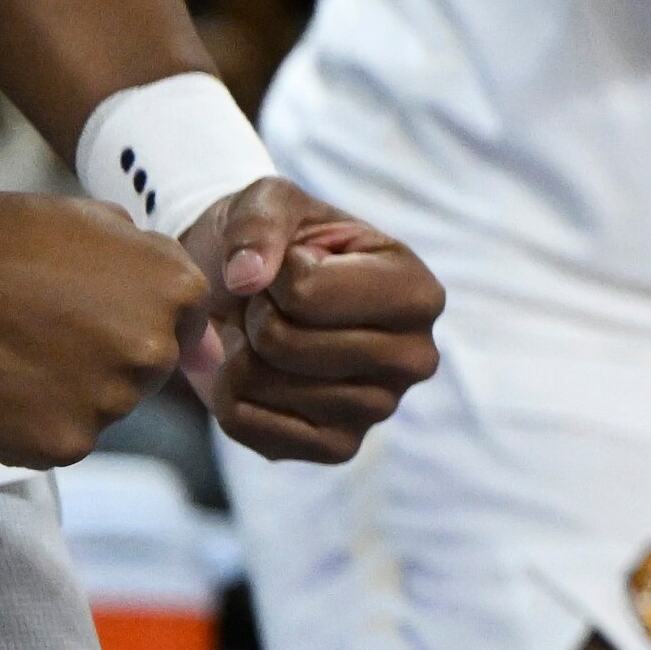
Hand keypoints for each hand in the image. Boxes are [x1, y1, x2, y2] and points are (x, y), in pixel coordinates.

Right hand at [0, 180, 206, 468]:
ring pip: (105, 407)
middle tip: (46, 328)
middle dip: (107, 356)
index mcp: (180, 294)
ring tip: (17, 350)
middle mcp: (155, 354)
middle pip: (148, 371)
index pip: (184, 325)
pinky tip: (0, 382)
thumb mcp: (102, 225)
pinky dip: (32, 421)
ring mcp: (110, 405)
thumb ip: (159, 268)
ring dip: (71, 390)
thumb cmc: (5, 238)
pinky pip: (61, 439)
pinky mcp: (61, 445)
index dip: (132, 316)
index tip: (87, 306)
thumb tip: (202, 329)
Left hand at [174, 179, 442, 464]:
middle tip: (268, 304)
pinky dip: (231, 399)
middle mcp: (416, 357)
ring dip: (239, 355)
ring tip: (264, 335)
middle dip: (253, 316)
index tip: (286, 267)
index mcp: (419, 292)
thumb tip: (247, 279)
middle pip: (284, 344)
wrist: (254, 291)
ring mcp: (381, 408)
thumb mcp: (269, 203)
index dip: (272, 275)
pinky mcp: (339, 446)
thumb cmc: (278, 243)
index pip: (306, 293)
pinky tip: (255, 373)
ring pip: (263, 386)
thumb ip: (257, 224)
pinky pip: (253, 428)